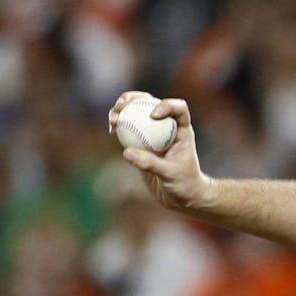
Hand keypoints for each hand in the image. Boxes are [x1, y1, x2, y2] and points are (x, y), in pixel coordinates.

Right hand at [108, 91, 209, 211]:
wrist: (180, 197)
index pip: (178, 109)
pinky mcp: (141, 143)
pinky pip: (129, 129)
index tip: (153, 115)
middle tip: (122, 106)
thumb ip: (150, 163)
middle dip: (136, 99)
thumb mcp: (170, 174)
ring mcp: (153, 134)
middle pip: (152, 103)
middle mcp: (168, 127)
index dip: (166, 105)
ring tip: (113, 117)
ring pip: (137, 113)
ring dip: (123, 110)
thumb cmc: (184, 184)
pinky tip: (111, 129)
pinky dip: (120, 125)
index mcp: (182, 130)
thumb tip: (127, 151)